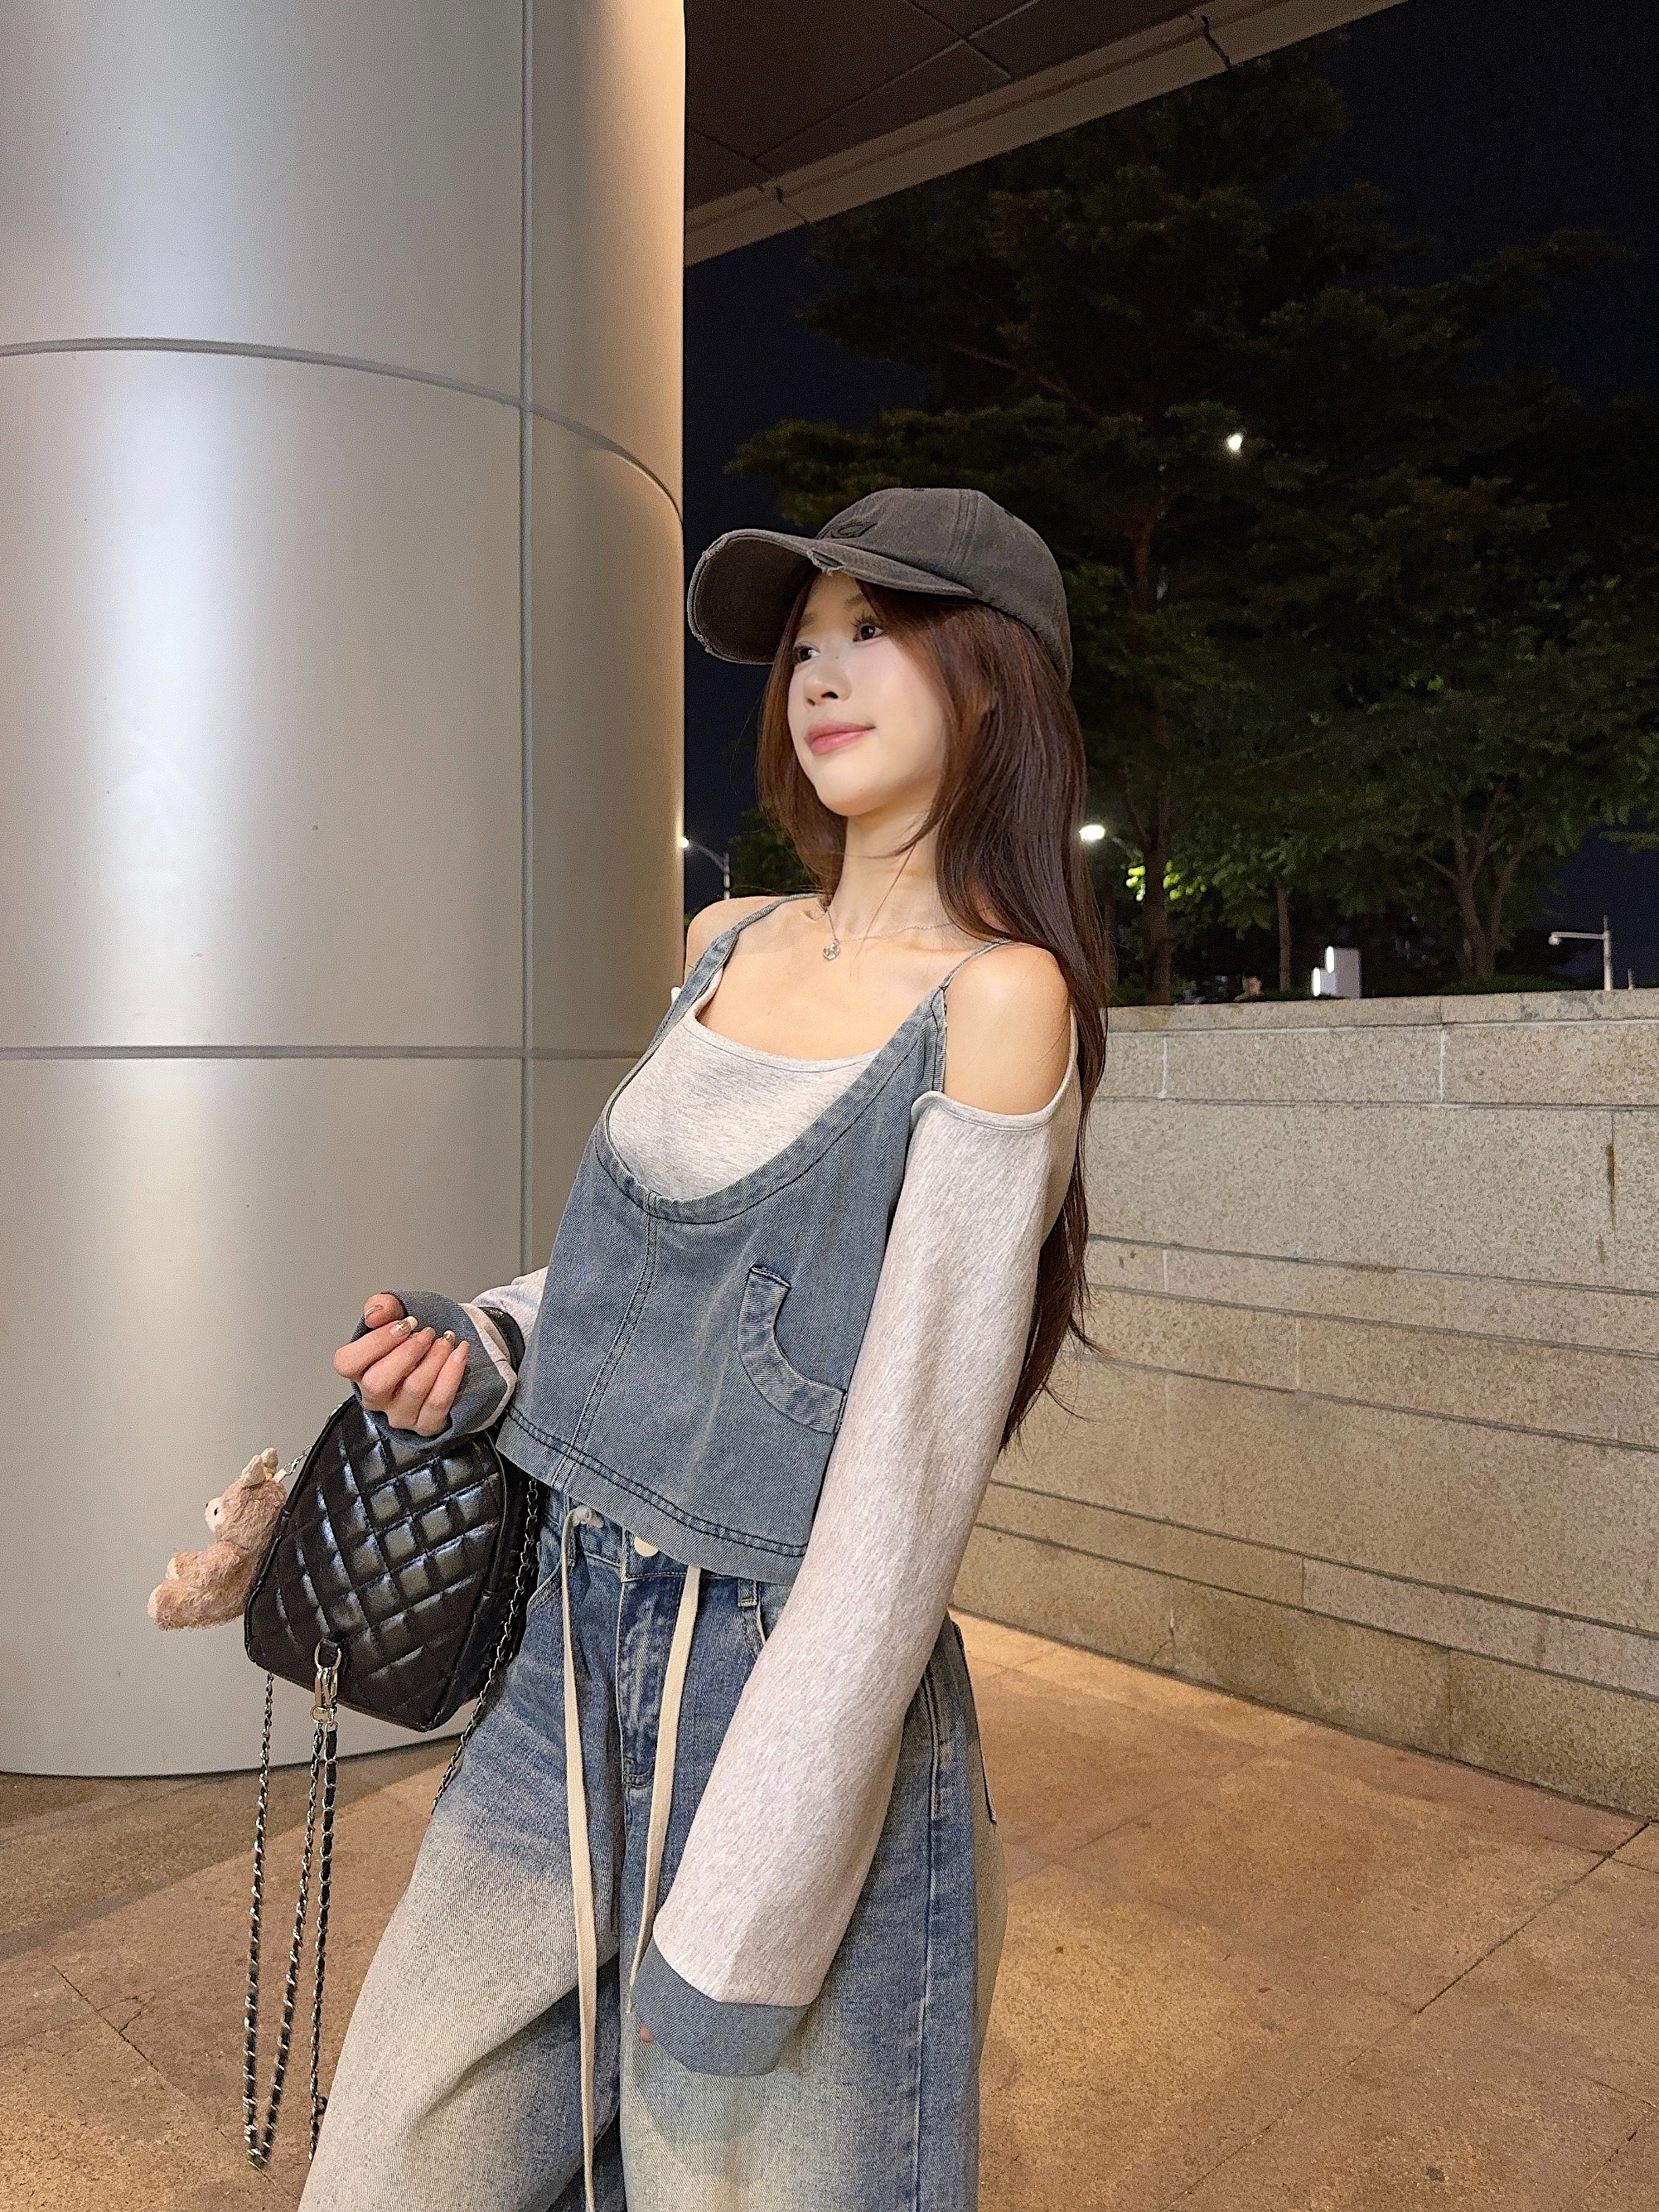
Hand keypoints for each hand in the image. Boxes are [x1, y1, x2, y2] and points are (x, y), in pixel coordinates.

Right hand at [332, 1293, 469, 1437]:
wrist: (443, 1353)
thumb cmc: (414, 1338)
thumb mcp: (396, 1315)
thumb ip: (382, 1307)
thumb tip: (375, 1313)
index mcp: (359, 1371)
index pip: (348, 1364)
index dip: (376, 1342)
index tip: (403, 1324)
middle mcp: (375, 1397)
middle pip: (378, 1382)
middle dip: (408, 1352)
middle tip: (427, 1333)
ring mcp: (400, 1413)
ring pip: (414, 1389)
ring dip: (434, 1358)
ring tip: (446, 1340)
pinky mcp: (426, 1424)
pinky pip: (439, 1402)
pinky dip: (452, 1373)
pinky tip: (459, 1353)